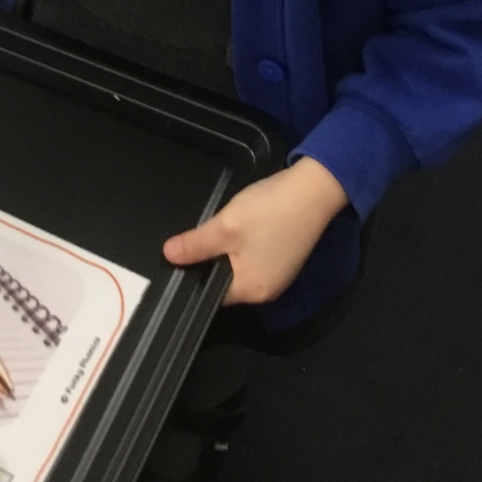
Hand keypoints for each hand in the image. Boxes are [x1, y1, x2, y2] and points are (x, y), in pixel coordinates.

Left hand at [162, 158, 348, 304]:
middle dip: (211, 260)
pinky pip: (256, 258)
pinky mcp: (287, 257)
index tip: (181, 254)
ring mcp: (280, 275)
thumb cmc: (268, 211)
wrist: (314, 189)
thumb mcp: (225, 226)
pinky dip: (245, 245)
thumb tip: (167, 256)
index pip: (211, 293)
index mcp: (251, 290)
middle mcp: (267, 291)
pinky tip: (242, 226)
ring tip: (218, 228)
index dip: (194, 274)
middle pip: (226, 281)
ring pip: (240, 267)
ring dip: (228, 250)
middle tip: (196, 236)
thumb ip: (195, 245)